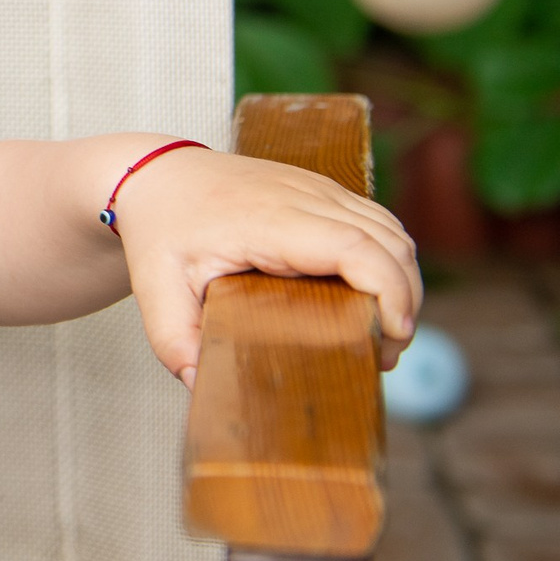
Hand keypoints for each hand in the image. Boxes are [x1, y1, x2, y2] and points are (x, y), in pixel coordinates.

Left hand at [110, 145, 421, 386]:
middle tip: (385, 353)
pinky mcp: (320, 189)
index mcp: (268, 220)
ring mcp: (315, 187)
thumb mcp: (155, 288)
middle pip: (389, 241)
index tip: (393, 336)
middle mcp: (301, 196)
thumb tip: (201, 386)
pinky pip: (376, 220)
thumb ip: (174, 341)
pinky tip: (373, 296)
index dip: (390, 290)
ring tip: (383, 332)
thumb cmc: (158, 229)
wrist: (154, 174)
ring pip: (391, 228)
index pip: (355, 245)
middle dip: (405, 299)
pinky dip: (389, 258)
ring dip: (403, 280)